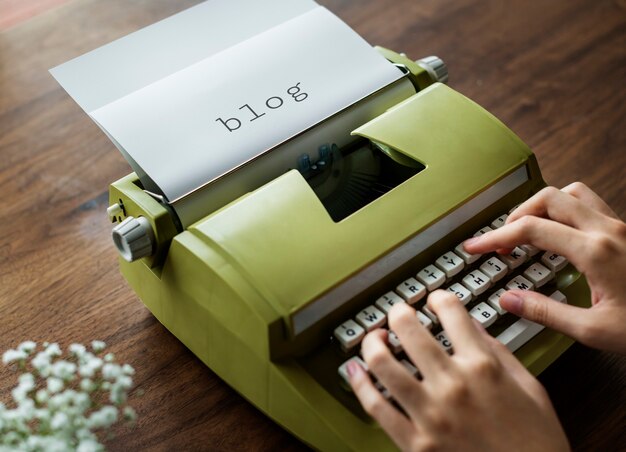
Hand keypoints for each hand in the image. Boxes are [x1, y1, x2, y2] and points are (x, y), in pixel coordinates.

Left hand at [347, 291, 568, 451]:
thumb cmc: (536, 443)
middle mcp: (453, 385)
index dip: (439, 298)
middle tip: (398, 313)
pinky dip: (359, 384)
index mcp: (483, 367)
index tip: (434, 300)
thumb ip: (498, 351)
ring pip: (382, 363)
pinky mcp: (416, 443)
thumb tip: (473, 326)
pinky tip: (355, 371)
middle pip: (408, 328)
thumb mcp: (529, 387)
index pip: (451, 312)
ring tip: (375, 339)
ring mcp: (431, 414)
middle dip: (398, 312)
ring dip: (372, 342)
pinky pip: (376, 406)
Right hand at [463, 182, 625, 353]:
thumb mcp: (595, 330)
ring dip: (543, 206)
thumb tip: (509, 299)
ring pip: (572, 193)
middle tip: (501, 240)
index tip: (475, 247)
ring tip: (528, 230)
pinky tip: (561, 235)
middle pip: (548, 198)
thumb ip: (546, 312)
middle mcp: (607, 230)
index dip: (494, 236)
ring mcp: (620, 226)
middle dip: (516, 215)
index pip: (529, 229)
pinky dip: (565, 211)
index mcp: (595, 251)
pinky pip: (590, 204)